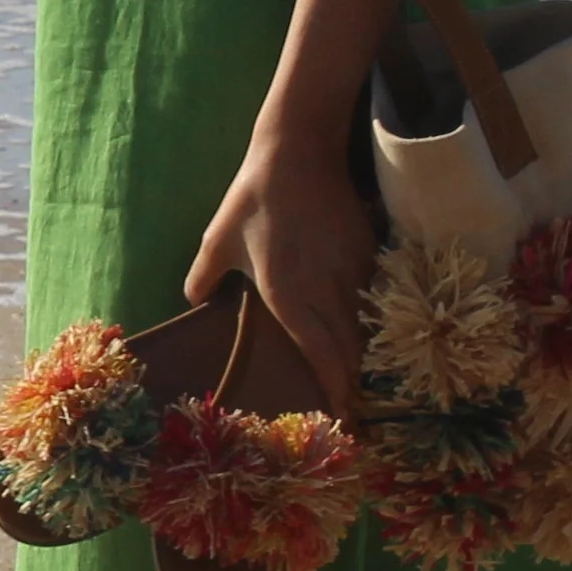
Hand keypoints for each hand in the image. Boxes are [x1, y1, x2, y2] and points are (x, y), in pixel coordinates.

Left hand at [186, 141, 375, 421]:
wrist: (300, 151)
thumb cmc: (254, 198)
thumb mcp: (218, 238)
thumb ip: (204, 275)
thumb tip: (193, 300)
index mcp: (288, 296)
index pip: (322, 357)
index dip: (335, 391)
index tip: (343, 419)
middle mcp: (326, 292)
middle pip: (353, 353)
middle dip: (359, 387)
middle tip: (362, 415)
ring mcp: (353, 273)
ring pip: (370, 330)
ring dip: (371, 360)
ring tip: (373, 386)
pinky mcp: (370, 254)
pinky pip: (378, 300)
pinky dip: (378, 325)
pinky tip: (378, 337)